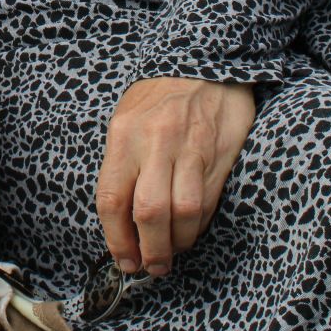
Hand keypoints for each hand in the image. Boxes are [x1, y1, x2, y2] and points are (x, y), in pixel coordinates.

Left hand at [96, 77, 255, 277]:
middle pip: (149, 212)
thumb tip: (119, 218)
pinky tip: (189, 232)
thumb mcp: (126, 119)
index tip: (122, 259)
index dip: (115, 238)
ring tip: (170, 254)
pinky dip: (196, 226)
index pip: (112, 198)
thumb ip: (122, 165)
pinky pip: (206, 202)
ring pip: (182, 212)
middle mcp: (154, 142)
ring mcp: (189, 149)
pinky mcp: (218, 155)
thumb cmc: (159, 96)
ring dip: (176, 244)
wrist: (204, 64)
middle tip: (149, 266)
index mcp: (123, 134)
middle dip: (148, 250)